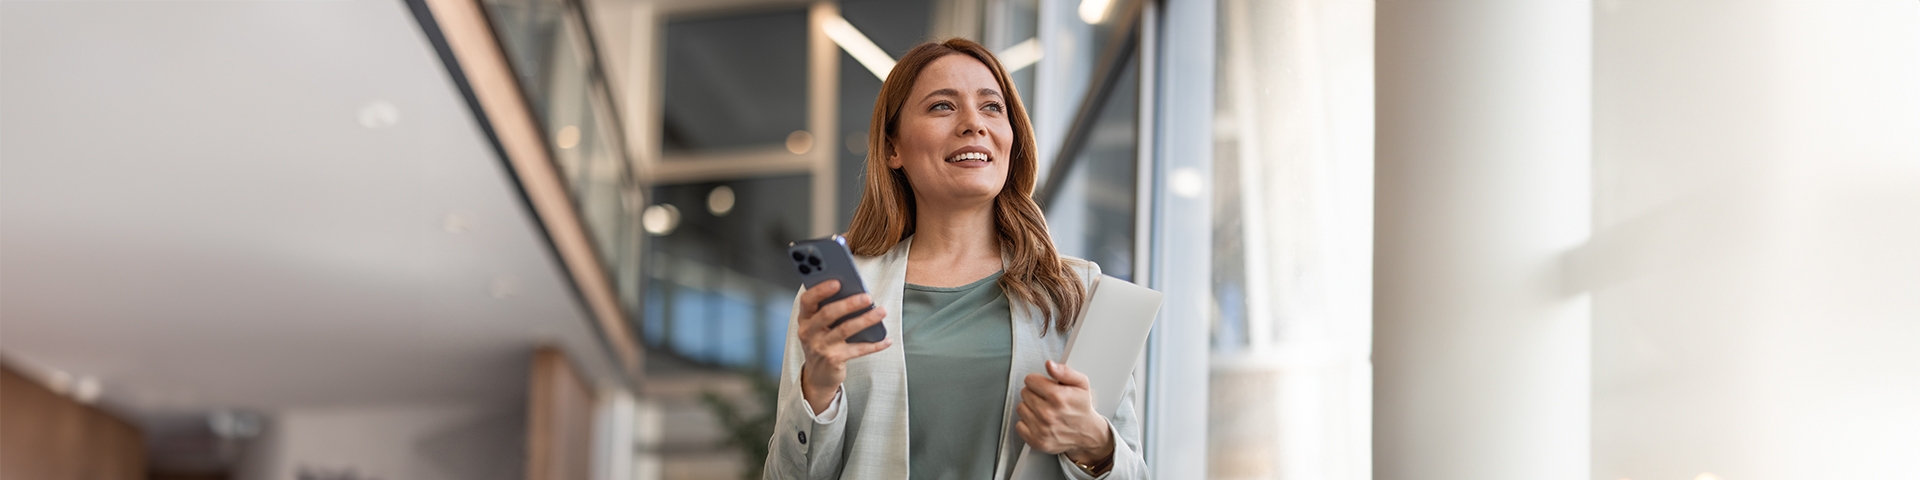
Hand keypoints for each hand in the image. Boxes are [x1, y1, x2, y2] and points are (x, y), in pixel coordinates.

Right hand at [796, 280, 891, 414]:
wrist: (818, 375)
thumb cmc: (822, 343)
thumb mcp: (819, 326)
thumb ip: (830, 309)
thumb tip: (855, 292)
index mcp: (805, 319)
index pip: (808, 300)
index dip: (821, 290)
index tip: (837, 281)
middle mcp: (809, 332)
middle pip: (828, 313)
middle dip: (849, 303)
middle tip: (867, 297)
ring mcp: (820, 347)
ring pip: (845, 329)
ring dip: (866, 319)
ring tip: (881, 312)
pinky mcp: (834, 360)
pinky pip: (858, 350)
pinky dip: (874, 345)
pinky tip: (886, 340)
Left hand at [1015, 361, 1114, 465]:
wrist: (1087, 433)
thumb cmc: (1082, 408)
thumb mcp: (1081, 384)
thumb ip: (1064, 371)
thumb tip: (1050, 365)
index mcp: (1058, 397)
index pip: (1030, 380)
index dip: (1038, 381)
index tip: (1045, 385)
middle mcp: (1048, 414)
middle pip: (1024, 393)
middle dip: (1035, 393)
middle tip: (1047, 398)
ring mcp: (1041, 429)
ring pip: (1021, 407)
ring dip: (1030, 407)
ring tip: (1044, 409)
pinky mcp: (1036, 440)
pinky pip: (1019, 425)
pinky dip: (1027, 423)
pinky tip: (1039, 421)